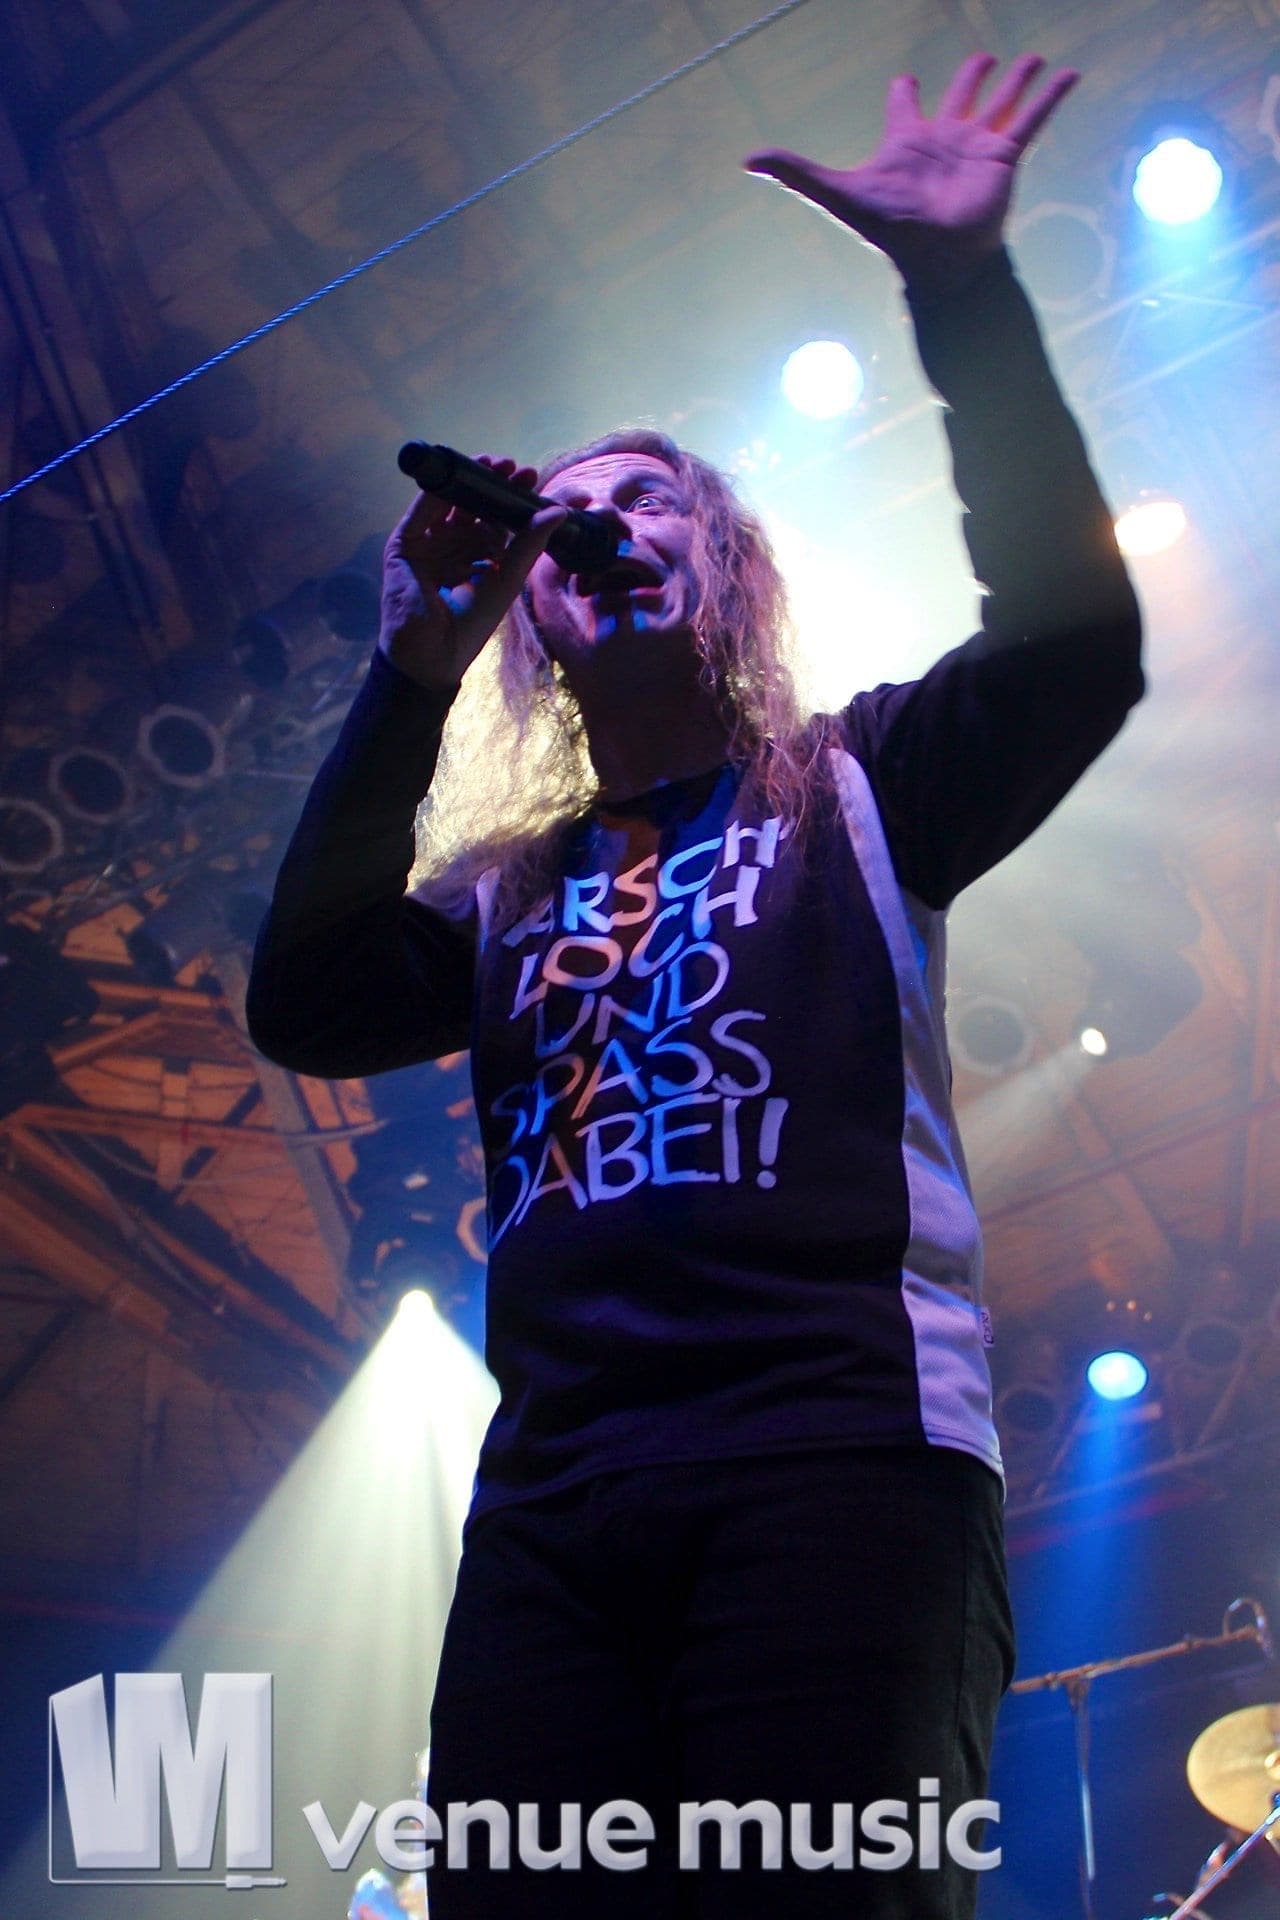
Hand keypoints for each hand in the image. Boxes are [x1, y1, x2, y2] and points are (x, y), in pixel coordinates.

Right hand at [379, 455, 565, 691]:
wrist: (434, 651)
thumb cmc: (473, 623)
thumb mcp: (508, 578)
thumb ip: (530, 544)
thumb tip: (559, 511)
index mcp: (479, 557)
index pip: (496, 519)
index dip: (511, 498)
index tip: (529, 476)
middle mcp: (454, 547)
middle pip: (473, 506)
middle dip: (492, 484)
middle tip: (512, 466)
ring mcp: (429, 544)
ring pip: (448, 503)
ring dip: (467, 481)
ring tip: (490, 464)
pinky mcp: (405, 545)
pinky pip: (421, 512)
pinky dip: (436, 492)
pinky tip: (457, 474)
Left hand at [743, 52, 1078, 295]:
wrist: (935, 258)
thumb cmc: (888, 229)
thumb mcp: (836, 191)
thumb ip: (795, 172)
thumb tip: (746, 158)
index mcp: (907, 141)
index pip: (904, 106)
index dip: (904, 92)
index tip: (905, 82)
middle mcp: (944, 139)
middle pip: (960, 95)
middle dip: (971, 76)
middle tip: (982, 57)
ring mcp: (977, 146)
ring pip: (1001, 100)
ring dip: (1017, 79)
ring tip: (1033, 57)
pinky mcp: (1005, 156)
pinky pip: (1033, 119)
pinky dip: (1052, 96)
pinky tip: (1070, 74)